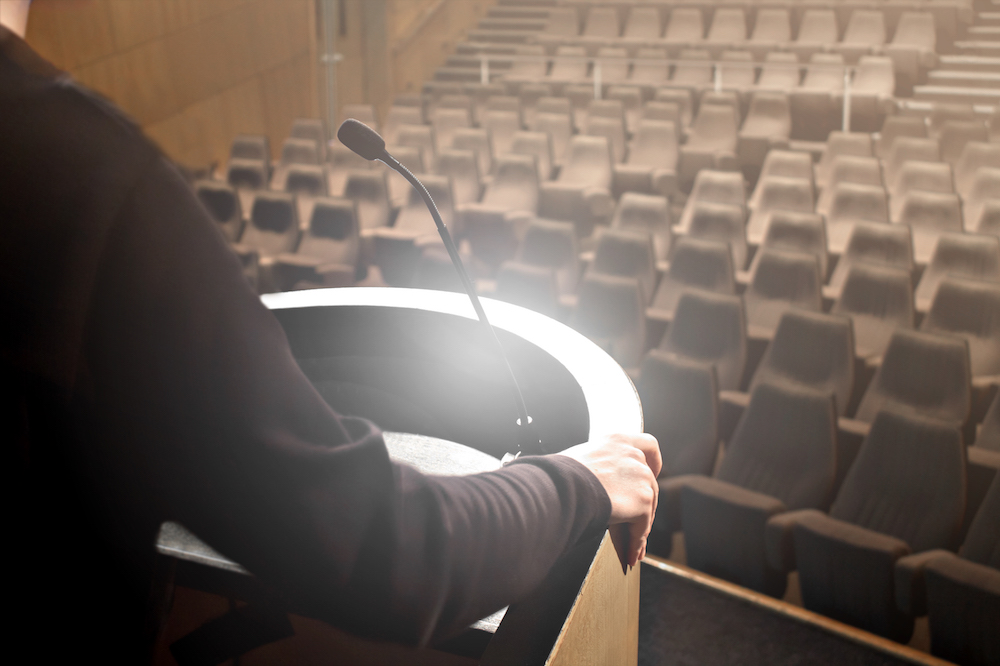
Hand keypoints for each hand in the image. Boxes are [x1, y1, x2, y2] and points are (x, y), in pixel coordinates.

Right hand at [559, 433, 660, 566]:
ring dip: (640, 526)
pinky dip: (636, 541)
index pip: (648, 444)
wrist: (562, 488)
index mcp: (618, 440)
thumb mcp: (581, 458)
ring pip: (647, 506)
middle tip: (635, 521)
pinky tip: (630, 553)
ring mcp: (641, 478)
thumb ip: (597, 465)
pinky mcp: (643, 501)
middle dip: (643, 504)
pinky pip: (642, 527)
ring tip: (632, 546)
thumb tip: (590, 482)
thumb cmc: (559, 475)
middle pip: (650, 482)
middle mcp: (633, 455)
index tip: (653, 471)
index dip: (654, 460)